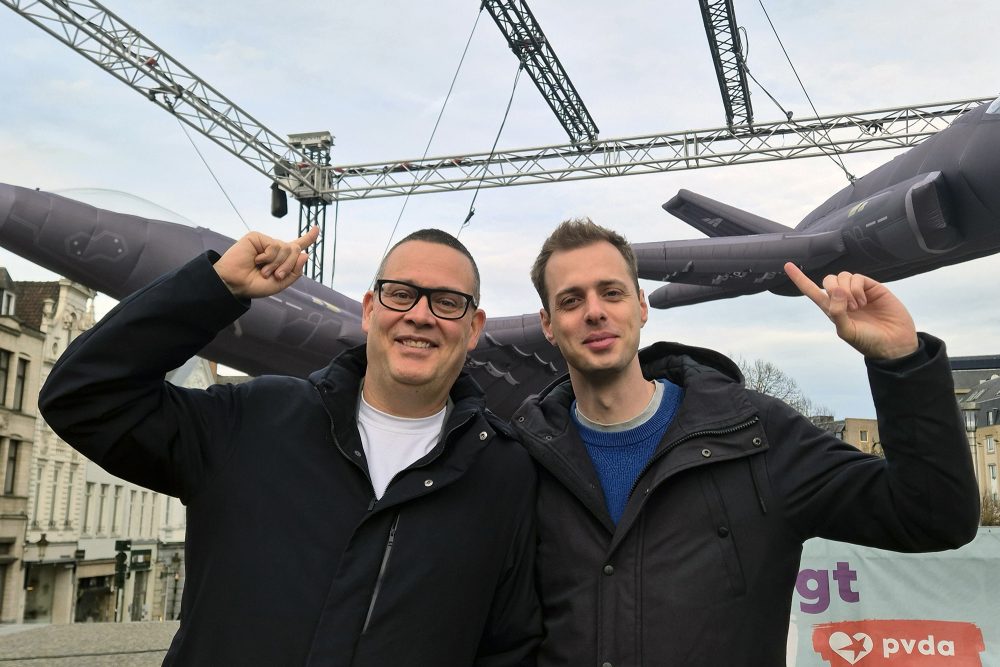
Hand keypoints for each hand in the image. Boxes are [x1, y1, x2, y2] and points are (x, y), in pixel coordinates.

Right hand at [214, 227, 319, 298]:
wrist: (236, 284)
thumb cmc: (254, 285)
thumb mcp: (280, 284)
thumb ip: (295, 272)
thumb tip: (305, 254)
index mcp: (281, 259)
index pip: (297, 247)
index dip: (308, 237)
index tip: (317, 228)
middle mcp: (275, 249)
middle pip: (295, 250)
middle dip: (289, 266)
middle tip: (276, 276)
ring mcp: (266, 242)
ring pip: (286, 248)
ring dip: (277, 264)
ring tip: (264, 271)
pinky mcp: (257, 237)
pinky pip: (274, 246)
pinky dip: (268, 257)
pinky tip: (257, 260)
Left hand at [784, 262, 917, 359]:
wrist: (894, 343)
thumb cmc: (869, 341)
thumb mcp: (847, 331)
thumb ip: (836, 312)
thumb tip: (836, 290)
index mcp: (832, 310)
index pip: (811, 291)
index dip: (800, 278)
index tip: (787, 265)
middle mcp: (843, 299)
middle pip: (828, 280)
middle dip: (833, 289)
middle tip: (849, 307)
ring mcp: (857, 292)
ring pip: (842, 276)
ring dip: (847, 290)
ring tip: (858, 306)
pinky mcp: (872, 287)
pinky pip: (857, 277)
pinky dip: (857, 288)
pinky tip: (865, 301)